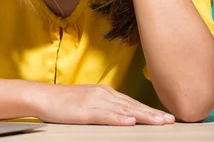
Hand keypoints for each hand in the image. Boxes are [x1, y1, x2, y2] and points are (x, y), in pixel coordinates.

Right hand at [29, 84, 174, 125]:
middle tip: (171, 120)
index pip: (132, 102)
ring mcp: (94, 102)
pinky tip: (131, 121)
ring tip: (160, 122)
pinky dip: (119, 118)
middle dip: (153, 114)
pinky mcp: (85, 111)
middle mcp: (102, 94)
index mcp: (104, 92)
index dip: (150, 110)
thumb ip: (104, 107)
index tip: (166, 116)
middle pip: (133, 105)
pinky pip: (106, 116)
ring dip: (144, 116)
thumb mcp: (86, 101)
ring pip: (124, 110)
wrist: (42, 97)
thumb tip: (121, 115)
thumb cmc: (62, 102)